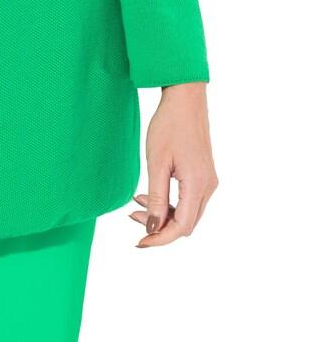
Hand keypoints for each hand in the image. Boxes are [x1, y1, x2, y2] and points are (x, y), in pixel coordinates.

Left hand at [128, 81, 218, 247]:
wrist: (185, 98)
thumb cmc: (169, 125)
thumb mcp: (156, 163)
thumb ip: (156, 198)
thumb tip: (153, 228)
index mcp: (198, 184)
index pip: (182, 227)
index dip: (161, 239)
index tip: (140, 243)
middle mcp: (209, 186)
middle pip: (186, 223)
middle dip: (160, 227)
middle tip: (132, 217)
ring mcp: (209, 180)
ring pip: (188, 213)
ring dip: (163, 214)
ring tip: (136, 204)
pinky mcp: (204, 174)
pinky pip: (188, 199)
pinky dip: (169, 203)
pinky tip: (149, 193)